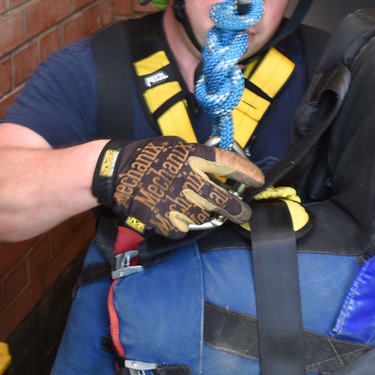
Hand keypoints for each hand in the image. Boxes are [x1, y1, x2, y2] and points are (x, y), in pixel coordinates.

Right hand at [92, 137, 263, 238]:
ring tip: (194, 208)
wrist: (116, 172)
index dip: (247, 174)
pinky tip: (173, 213)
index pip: (229, 165)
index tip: (258, 180)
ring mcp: (177, 203)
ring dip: (205, 215)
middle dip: (238, 210)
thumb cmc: (148, 156)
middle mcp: (188, 180)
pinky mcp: (165, 221)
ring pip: (204, 217)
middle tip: (243, 213)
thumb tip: (221, 163)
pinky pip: (184, 228)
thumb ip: (198, 155)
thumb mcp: (176, 146)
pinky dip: (182, 224)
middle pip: (224, 201)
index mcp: (192, 158)